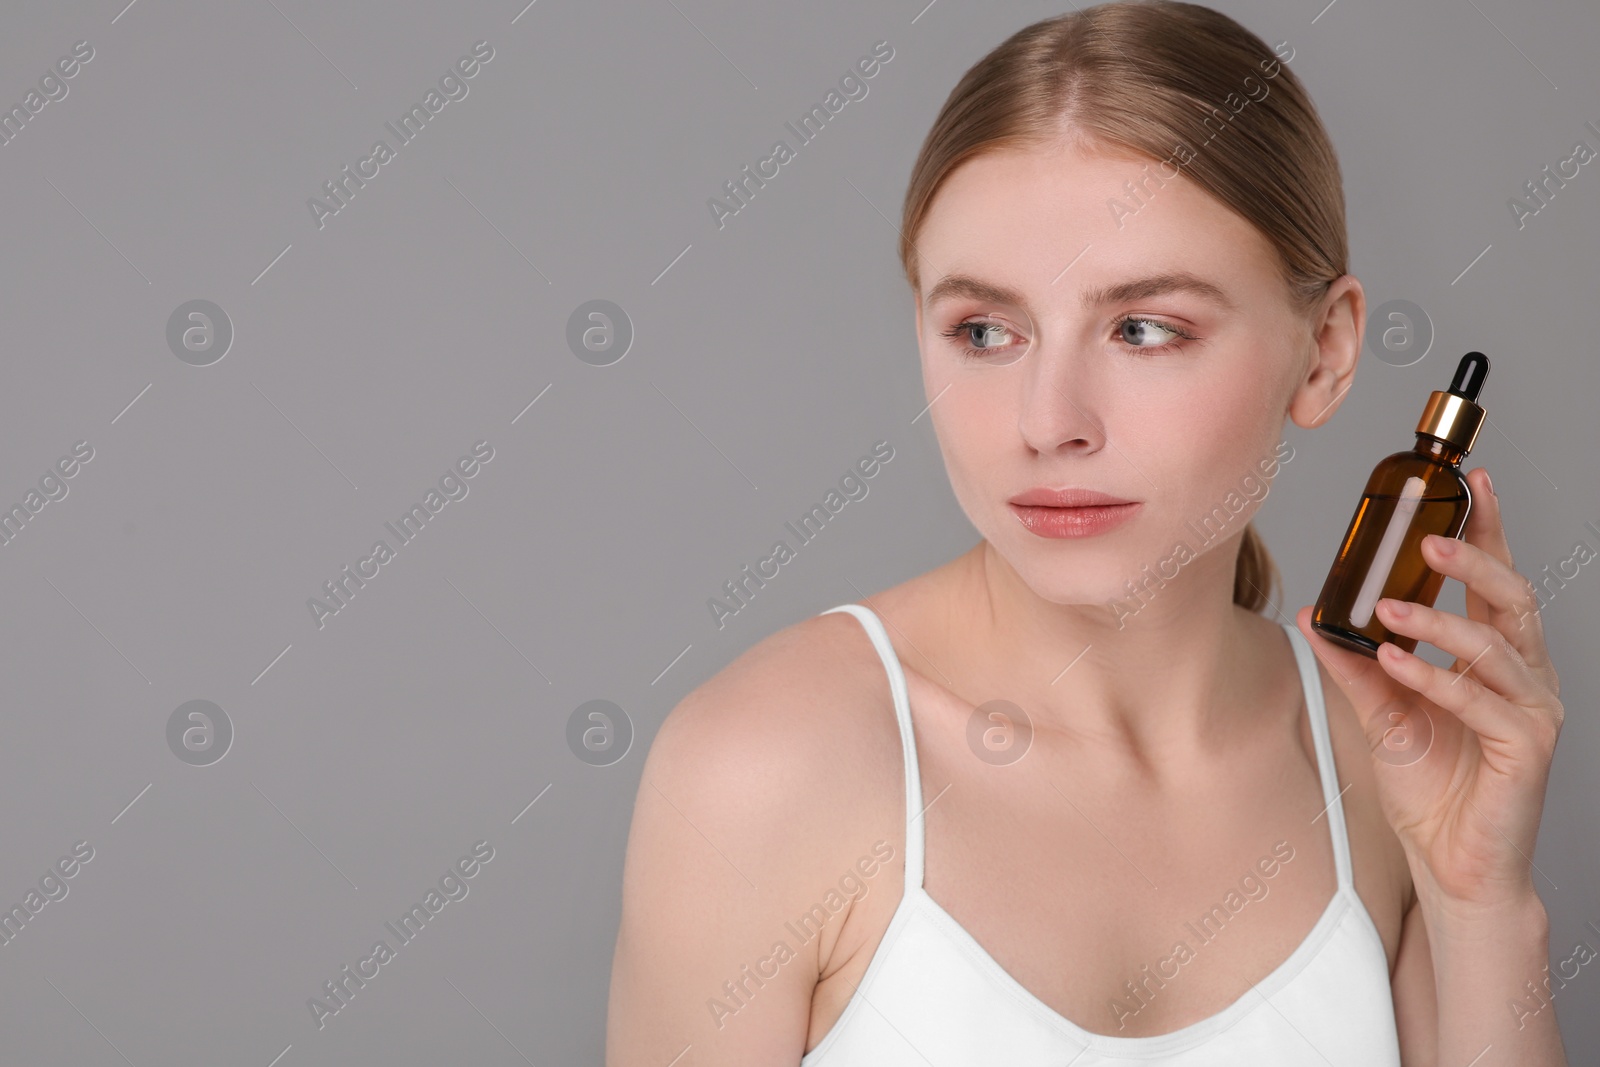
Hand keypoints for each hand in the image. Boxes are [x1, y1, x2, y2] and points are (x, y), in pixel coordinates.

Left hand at [1295, 466, 1563, 913]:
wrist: (1451, 863)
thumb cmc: (1429, 788)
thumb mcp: (1381, 714)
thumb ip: (1355, 665)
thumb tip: (1317, 615)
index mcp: (1496, 659)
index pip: (1496, 582)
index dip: (1489, 530)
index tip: (1470, 483)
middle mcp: (1524, 677)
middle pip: (1511, 599)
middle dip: (1474, 560)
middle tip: (1428, 537)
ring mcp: (1532, 712)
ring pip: (1496, 646)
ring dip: (1439, 621)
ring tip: (1388, 610)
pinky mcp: (1527, 749)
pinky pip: (1482, 702)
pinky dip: (1437, 678)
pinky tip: (1397, 663)